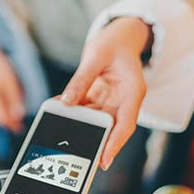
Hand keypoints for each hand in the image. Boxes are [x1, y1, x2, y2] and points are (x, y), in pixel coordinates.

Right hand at [0, 36, 24, 131]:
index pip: (1, 118)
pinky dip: (0, 107)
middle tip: (20, 124)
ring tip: (15, 114)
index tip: (20, 128)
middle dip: (9, 121)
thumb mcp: (9, 81)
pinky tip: (7, 104)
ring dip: (5, 114)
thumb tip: (18, 115)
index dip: (11, 125)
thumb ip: (14, 99)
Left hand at [61, 17, 150, 169]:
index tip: (105, 159)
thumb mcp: (95, 56)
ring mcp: (113, 101)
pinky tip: (61, 112)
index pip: (126, 124)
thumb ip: (81, 80)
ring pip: (98, 123)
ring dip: (82, 128)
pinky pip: (87, 111)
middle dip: (98, 144)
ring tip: (65, 136)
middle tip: (82, 159)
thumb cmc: (114, 42)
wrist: (120, 35)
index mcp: (133, 91)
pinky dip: (75, 113)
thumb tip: (66, 102)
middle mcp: (125, 100)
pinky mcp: (101, 99)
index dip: (115, 143)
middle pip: (112, 129)